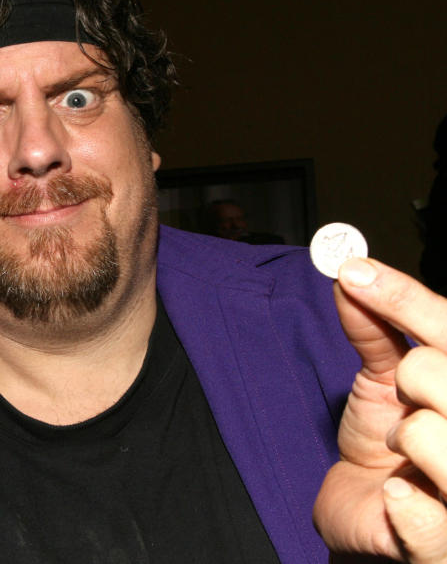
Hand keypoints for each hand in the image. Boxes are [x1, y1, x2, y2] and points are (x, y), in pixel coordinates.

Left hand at [314, 258, 446, 562]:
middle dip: (412, 377)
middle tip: (405, 396)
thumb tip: (352, 273)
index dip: (407, 300)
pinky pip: (432, 517)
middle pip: (443, 373)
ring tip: (405, 453)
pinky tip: (397, 495)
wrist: (371, 511)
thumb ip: (376, 327)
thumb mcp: (384, 379)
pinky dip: (405, 503)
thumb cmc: (388, 441)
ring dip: (405, 437)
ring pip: (433, 433)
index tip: (354, 272)